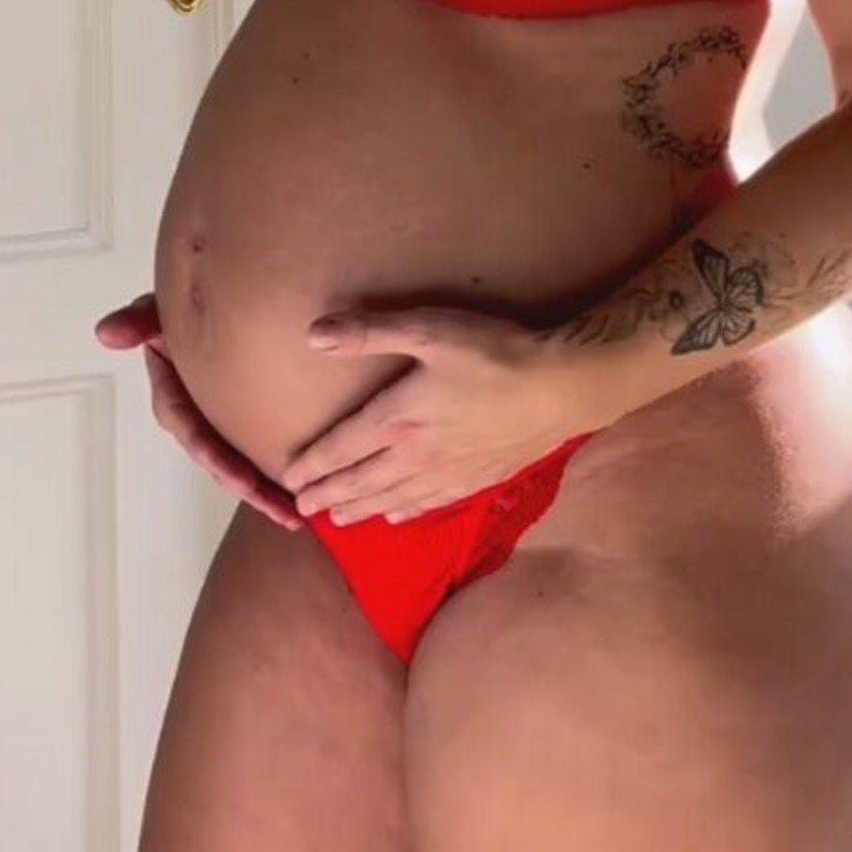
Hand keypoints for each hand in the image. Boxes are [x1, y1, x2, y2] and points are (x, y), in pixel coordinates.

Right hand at [94, 293, 302, 531]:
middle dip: (250, 488)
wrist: (220, 289)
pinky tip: (307, 488)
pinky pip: (262, 447)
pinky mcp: (246, 417)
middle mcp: (197, 414)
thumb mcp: (159, 310)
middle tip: (283, 510)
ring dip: (268, 492)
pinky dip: (280, 469)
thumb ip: (138, 321)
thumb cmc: (184, 303)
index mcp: (175, 396)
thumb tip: (107, 333)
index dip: (214, 458)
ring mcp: (222, 420)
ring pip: (243, 463)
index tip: (241, 480)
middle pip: (222, 460)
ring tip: (299, 515)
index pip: (192, 432)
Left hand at [282, 303, 601, 526]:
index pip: (342, 447)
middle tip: (302, 509)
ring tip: (338, 522)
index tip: (289, 478)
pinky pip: (432, 504)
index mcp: (398, 418)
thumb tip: (314, 333)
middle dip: (329, 495)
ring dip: (361, 509)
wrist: (563, 386)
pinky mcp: (479, 478)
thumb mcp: (429, 329)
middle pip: (361, 481)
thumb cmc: (495, 351)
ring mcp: (449, 472)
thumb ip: (371, 332)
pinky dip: (408, 512)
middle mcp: (417, 454)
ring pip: (393, 498)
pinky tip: (398, 517)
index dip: (312, 463)